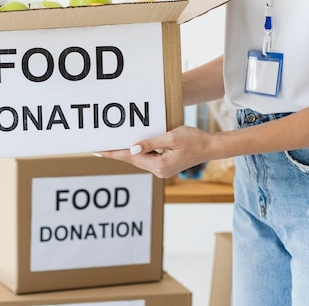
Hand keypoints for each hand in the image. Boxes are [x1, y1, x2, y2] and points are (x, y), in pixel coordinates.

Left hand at [97, 126, 211, 177]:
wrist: (211, 147)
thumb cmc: (194, 139)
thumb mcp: (171, 138)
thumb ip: (150, 143)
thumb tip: (131, 149)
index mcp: (159, 165)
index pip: (130, 158)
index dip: (112, 153)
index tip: (98, 151)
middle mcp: (159, 171)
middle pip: (132, 160)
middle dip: (116, 153)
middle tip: (99, 147)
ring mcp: (162, 170)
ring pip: (139, 160)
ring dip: (127, 153)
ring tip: (111, 146)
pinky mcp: (165, 166)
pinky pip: (147, 159)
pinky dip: (138, 153)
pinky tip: (130, 147)